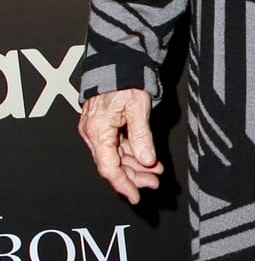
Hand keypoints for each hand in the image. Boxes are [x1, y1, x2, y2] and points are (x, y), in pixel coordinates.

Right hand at [78, 88, 162, 203]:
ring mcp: (96, 130)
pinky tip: (146, 159)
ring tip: (155, 172)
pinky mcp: (102, 126)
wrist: (117, 63)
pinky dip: (131, 154)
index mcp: (98, 131)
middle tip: (154, 183)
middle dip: (134, 177)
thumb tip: (146, 160)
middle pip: (112, 165)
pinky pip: (115, 146)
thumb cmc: (125, 82)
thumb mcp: (137, 109)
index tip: (136, 197)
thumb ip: (141, 138)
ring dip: (135, 166)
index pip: (109, 168)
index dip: (123, 185)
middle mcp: (92, 133)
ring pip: (115, 157)